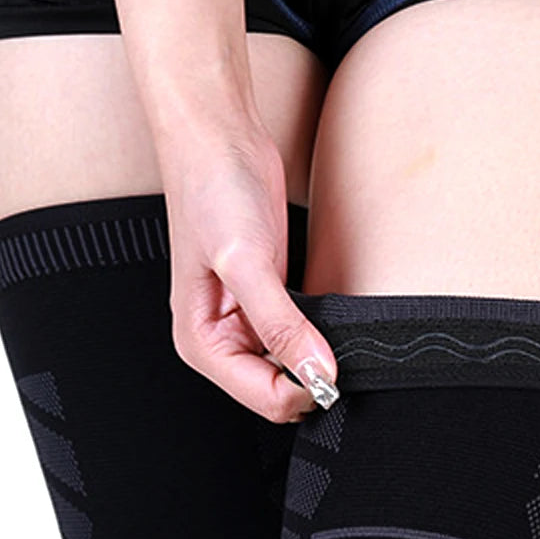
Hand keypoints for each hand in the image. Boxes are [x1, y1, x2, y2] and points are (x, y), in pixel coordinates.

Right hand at [162, 117, 338, 422]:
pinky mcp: (270, 302)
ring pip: (294, 369)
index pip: (265, 398)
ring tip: (333, 327)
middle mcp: (222, 340)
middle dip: (312, 376)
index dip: (306, 388)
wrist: (220, 139)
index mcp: (202, 343)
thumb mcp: (246, 261)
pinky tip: (329, 317)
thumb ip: (281, 324)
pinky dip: (319, 336)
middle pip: (281, 392)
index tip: (334, 362)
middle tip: (337, 343)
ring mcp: (247, 323)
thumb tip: (317, 373)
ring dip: (318, 358)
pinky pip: (301, 339)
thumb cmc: (213, 191)